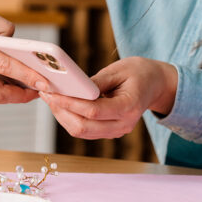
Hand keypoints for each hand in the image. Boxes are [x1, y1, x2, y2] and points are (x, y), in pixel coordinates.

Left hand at [40, 57, 176, 138]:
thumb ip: (96, 82)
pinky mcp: (109, 131)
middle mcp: (123, 125)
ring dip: (62, 116)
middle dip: (61, 111)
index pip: (93, 111)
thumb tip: (72, 88)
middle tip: (46, 94)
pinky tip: (60, 104)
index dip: (70, 103)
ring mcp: (116, 131)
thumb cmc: (139, 73)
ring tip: (49, 97)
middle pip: (84, 127)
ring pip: (81, 132)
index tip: (53, 92)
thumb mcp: (119, 70)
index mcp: (129, 107)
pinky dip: (69, 118)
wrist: (155, 85)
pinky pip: (85, 130)